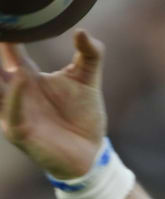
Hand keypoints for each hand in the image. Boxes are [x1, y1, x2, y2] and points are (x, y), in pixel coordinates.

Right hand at [0, 31, 106, 178]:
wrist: (91, 152)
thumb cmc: (83, 115)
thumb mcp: (88, 80)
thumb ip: (90, 55)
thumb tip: (82, 31)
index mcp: (25, 75)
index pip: (9, 49)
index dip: (8, 34)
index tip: (9, 17)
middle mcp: (14, 91)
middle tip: (1, 33)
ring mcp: (13, 111)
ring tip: (4, 47)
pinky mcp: (20, 131)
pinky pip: (11, 113)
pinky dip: (14, 97)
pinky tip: (21, 79)